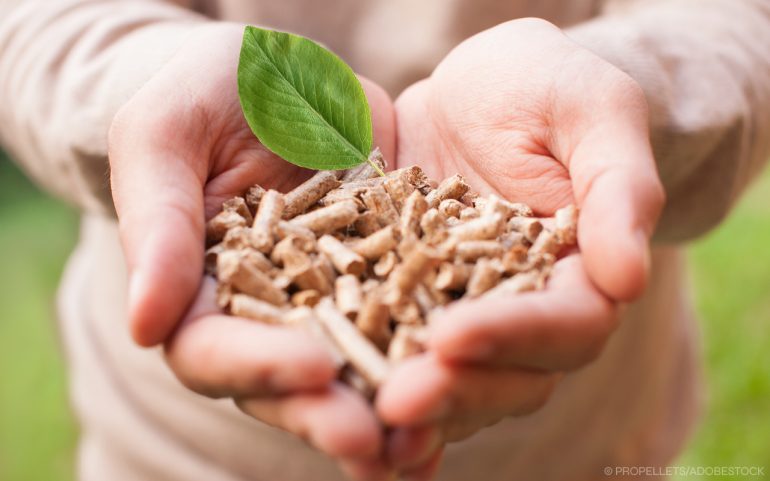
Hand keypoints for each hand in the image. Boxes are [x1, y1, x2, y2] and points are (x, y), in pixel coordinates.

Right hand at [108, 24, 397, 478]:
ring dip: (391, 410)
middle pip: (291, 382)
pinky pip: (415, 325)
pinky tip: (474, 388)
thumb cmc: (211, 91)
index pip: (213, 349)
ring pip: (358, 370)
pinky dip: (440, 362)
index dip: (257, 367)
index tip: (311, 370)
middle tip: (374, 440)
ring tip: (426, 442)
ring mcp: (337, 301)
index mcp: (203, 288)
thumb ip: (159, 222)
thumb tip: (144, 325)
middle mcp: (271, 312)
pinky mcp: (393, 278)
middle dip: (330, 412)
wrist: (288, 72)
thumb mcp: (169, 132)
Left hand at [377, 17, 664, 454]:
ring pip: (452, 381)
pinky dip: (375, 387)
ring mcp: (466, 314)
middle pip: (507, 375)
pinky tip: (338, 416)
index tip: (452, 338)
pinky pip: (398, 352)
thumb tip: (629, 280)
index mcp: (581, 273)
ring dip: (412, 409)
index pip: (565, 324)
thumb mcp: (592, 111)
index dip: (512, 336)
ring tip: (362, 424)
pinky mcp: (411, 303)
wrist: (477, 88)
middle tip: (397, 402)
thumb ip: (619, 188)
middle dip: (453, 390)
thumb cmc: (546, 86)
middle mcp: (526, 310)